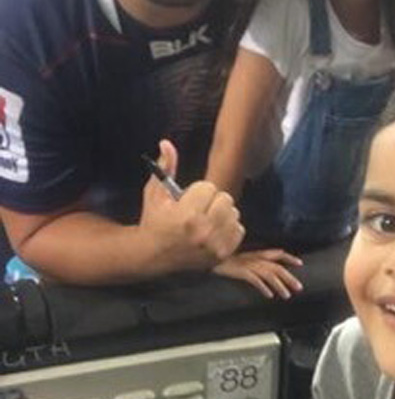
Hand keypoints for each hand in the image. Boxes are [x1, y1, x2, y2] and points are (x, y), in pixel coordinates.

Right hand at [139, 139, 244, 272]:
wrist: (152, 256)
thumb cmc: (153, 221)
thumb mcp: (155, 194)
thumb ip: (165, 168)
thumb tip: (167, 142)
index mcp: (186, 215)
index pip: (209, 187)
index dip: (197, 191)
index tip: (186, 201)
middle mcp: (203, 231)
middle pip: (225, 198)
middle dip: (212, 200)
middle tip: (197, 209)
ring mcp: (215, 245)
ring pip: (234, 213)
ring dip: (222, 213)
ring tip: (205, 220)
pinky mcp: (223, 254)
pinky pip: (239, 229)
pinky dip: (229, 228)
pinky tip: (213, 231)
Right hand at [214, 249, 303, 298]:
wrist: (211, 258)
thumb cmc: (227, 259)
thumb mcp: (245, 257)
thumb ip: (258, 259)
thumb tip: (272, 262)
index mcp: (258, 254)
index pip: (278, 253)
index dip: (290, 258)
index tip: (300, 263)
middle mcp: (256, 258)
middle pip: (277, 268)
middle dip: (289, 278)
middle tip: (299, 288)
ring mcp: (250, 265)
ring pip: (270, 276)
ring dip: (279, 286)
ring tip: (287, 296)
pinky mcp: (242, 272)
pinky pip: (256, 280)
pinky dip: (263, 287)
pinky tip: (269, 295)